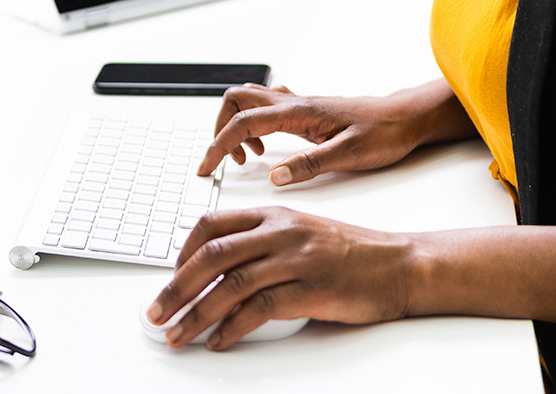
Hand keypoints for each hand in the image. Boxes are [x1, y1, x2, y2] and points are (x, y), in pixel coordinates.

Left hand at [146, 207, 414, 347]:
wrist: (399, 264)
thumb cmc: (351, 252)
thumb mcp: (300, 232)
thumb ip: (262, 242)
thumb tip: (218, 269)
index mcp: (273, 214)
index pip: (211, 225)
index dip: (183, 252)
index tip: (171, 278)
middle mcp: (281, 232)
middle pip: (212, 256)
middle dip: (176, 287)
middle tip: (156, 312)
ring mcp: (296, 259)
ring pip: (231, 285)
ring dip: (197, 314)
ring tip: (178, 334)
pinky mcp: (312, 289)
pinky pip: (260, 310)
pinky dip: (233, 328)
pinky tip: (219, 341)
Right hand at [198, 84, 437, 184]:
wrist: (407, 118)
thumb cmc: (385, 133)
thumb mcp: (350, 155)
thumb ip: (309, 164)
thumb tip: (275, 176)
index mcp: (299, 113)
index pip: (243, 123)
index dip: (218, 145)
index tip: (207, 167)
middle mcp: (294, 104)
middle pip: (236, 101)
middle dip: (221, 129)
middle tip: (228, 161)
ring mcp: (299, 105)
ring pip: (248, 101)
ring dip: (237, 126)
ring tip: (251, 158)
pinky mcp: (305, 112)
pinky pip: (266, 108)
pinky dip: (254, 125)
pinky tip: (269, 148)